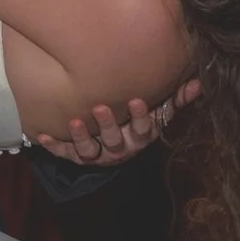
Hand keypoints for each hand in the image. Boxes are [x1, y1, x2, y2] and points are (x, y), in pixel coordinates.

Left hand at [33, 77, 200, 165]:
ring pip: (90, 150)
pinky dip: (53, 146)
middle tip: (99, 107)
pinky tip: (41, 136)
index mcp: (140, 137)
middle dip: (108, 125)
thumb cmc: (137, 122)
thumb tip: (198, 83)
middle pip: (115, 140)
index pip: (145, 129)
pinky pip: (65, 154)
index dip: (141, 117)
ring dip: (81, 138)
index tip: (136, 101)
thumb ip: (176, 99)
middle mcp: (121, 148)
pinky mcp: (78, 157)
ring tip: (73, 122)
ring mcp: (99, 154)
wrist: (114, 148)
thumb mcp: (159, 113)